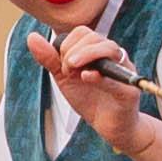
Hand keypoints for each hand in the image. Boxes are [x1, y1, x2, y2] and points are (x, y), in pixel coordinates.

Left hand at [32, 21, 153, 144]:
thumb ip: (50, 59)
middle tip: (66, 70)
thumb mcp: (65, 78)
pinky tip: (86, 76)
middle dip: (74, 50)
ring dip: (87, 55)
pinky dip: (101, 77)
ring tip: (72, 68)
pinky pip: (117, 79)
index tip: (62, 65)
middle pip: (95, 37)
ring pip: (110, 49)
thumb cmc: (91, 99)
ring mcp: (124, 72)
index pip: (82, 32)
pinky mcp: (129, 92)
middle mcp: (114, 56)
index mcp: (99, 51)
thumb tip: (32, 37)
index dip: (67, 44)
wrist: (109, 127)